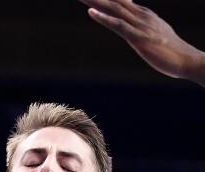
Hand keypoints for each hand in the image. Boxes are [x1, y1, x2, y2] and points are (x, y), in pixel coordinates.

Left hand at [79, 0, 204, 83]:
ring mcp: (140, 25)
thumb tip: (131, 25)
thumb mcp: (153, 34)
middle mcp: (141, 16)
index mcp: (143, 15)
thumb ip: (141, 27)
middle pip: (114, 1)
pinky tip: (91, 13)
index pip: (120, 1)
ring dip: (96, 1)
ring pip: (114, 9)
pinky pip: (118, 25)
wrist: (186, 60)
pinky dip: (104, 18)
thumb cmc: (170, 50)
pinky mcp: (138, 38)